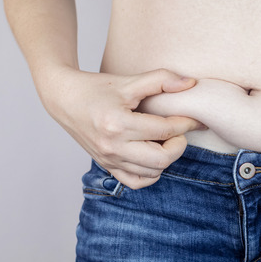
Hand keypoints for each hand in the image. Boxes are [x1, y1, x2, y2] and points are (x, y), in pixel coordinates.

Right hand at [36, 66, 206, 189]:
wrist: (65, 99)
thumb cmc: (96, 88)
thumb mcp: (129, 81)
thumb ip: (162, 80)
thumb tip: (191, 84)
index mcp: (119, 124)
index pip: (165, 130)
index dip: (186, 124)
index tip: (195, 119)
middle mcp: (113, 147)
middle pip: (161, 159)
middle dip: (178, 144)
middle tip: (178, 131)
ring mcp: (109, 159)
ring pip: (152, 173)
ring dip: (166, 159)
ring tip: (164, 140)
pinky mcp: (107, 165)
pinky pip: (135, 181)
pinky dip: (150, 173)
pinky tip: (153, 156)